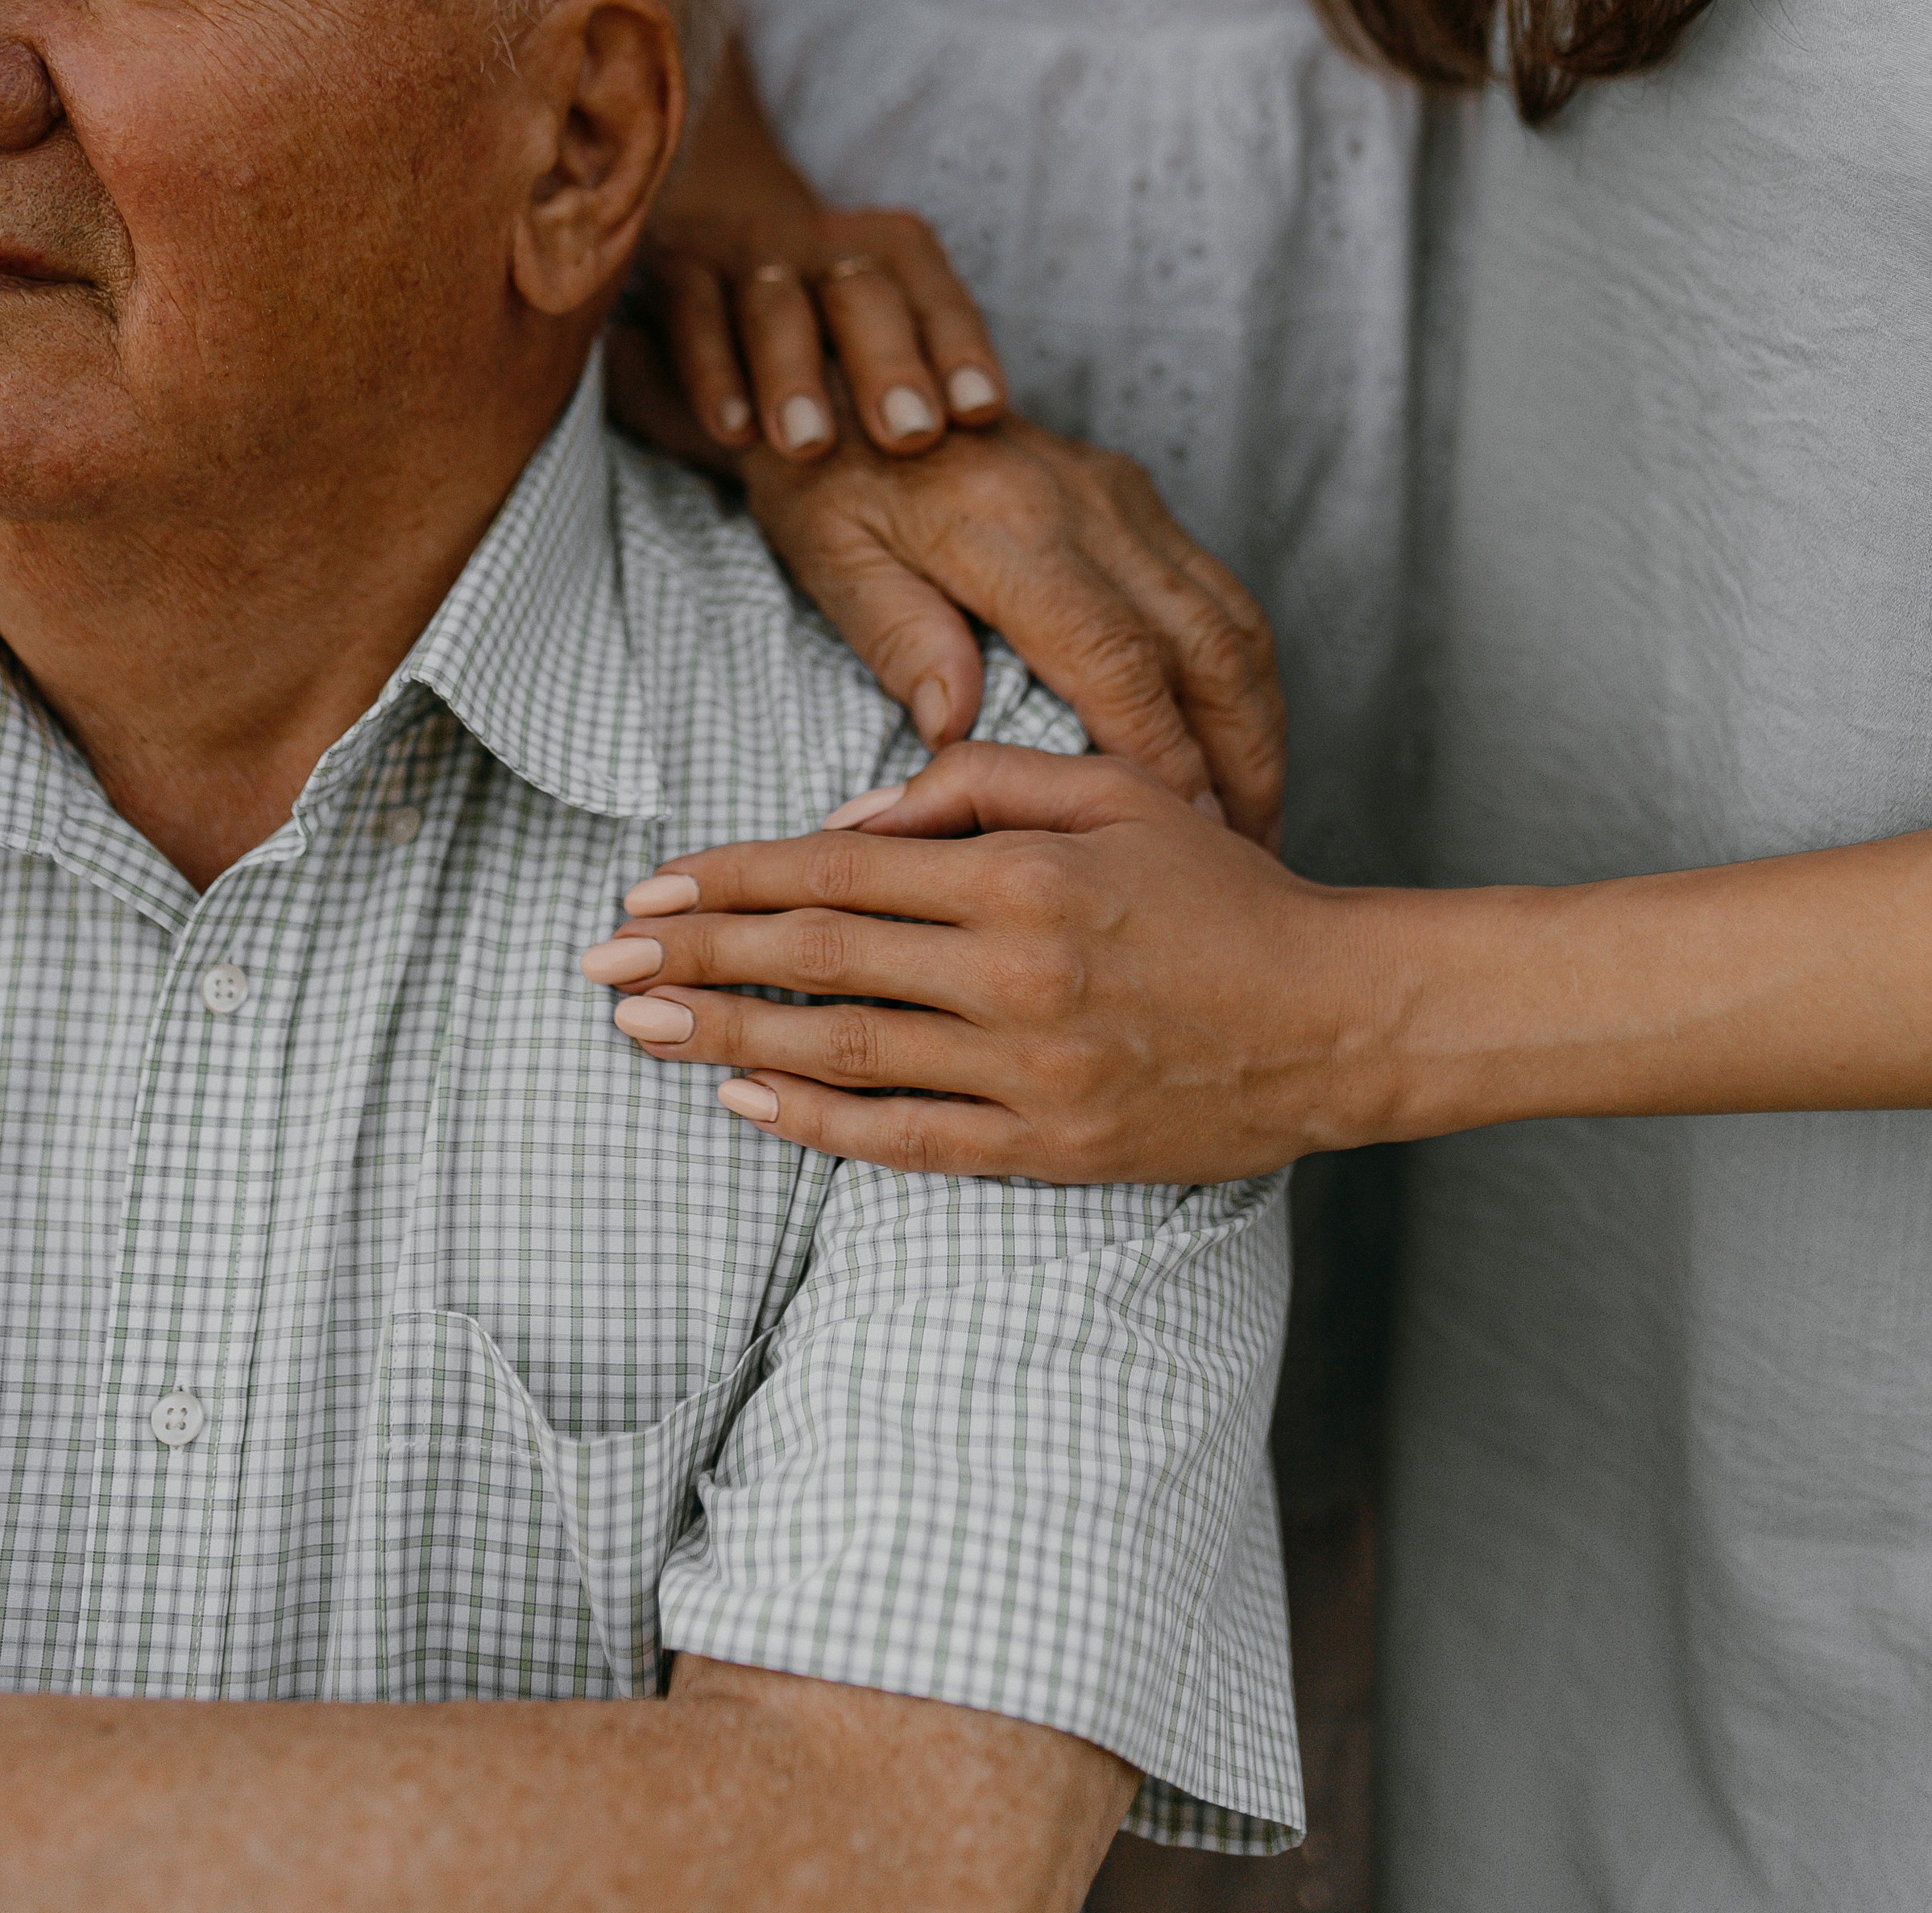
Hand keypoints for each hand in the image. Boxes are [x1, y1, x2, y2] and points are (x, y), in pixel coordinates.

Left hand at [578, 743, 1377, 1182]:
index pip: (839, 868)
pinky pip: (908, 1140)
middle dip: (696, 955)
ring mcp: (1029, 1070)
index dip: (732, 877)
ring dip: (728, 1038)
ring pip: (843, 1052)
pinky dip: (817, 1125)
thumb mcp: (1113, 792)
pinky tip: (744, 1102)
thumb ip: (978, 784)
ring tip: (639, 1030)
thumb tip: (850, 811)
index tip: (649, 886)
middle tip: (599, 963)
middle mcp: (1014, 972)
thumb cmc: (1221, 889)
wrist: (1334, 1016)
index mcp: (1022, 874)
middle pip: (818, 958)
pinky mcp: (1049, 1148)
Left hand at [608, 321, 1284, 830]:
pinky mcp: (1134, 492)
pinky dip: (1242, 675)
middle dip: (1242, 757)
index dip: (1163, 755)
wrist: (848, 360)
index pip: (1118, 658)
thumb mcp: (830, 551)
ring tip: (1259, 814)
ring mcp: (1123, 495)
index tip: (1188, 836)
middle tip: (1252, 851)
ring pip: (1231, 620)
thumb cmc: (824, 471)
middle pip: (1207, 646)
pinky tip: (1237, 738)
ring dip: (1257, 723)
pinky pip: (1219, 591)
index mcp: (1013, 526)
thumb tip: (951, 728)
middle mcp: (1091, 504)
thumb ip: (896, 632)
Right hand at [648, 39, 1004, 461]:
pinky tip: (733, 433)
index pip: (937, 299)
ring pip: (776, 307)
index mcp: (896, 251)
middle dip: (888, 366)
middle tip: (909, 436)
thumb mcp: (887, 326)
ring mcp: (751, 251)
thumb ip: (928, 379)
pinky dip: (713, 374)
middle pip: (864, 297)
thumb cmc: (830, 319)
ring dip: (794, 377)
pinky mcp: (681, 266)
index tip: (979, 412)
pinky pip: (695, 316)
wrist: (721, 227)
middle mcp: (828, 241)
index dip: (961, 352)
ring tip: (810, 446)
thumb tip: (985, 447)